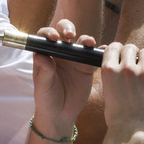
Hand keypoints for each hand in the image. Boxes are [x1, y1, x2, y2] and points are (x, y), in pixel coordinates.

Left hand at [31, 19, 97, 137]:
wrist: (61, 115)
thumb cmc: (47, 99)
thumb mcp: (43, 86)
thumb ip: (43, 71)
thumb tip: (40, 56)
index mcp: (46, 54)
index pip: (46, 36)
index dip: (49, 32)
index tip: (53, 37)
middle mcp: (60, 52)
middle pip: (64, 31)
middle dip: (68, 28)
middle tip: (70, 35)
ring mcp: (75, 58)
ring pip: (81, 41)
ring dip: (86, 39)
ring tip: (89, 43)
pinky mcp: (87, 67)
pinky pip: (94, 56)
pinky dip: (100, 52)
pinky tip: (103, 51)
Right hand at [100, 42, 143, 136]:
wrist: (129, 130)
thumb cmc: (116, 115)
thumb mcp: (106, 90)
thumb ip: (111, 74)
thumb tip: (116, 63)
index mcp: (109, 70)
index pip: (112, 47)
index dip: (117, 49)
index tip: (120, 53)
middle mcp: (125, 68)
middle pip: (129, 48)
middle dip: (131, 52)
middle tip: (133, 60)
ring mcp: (143, 73)